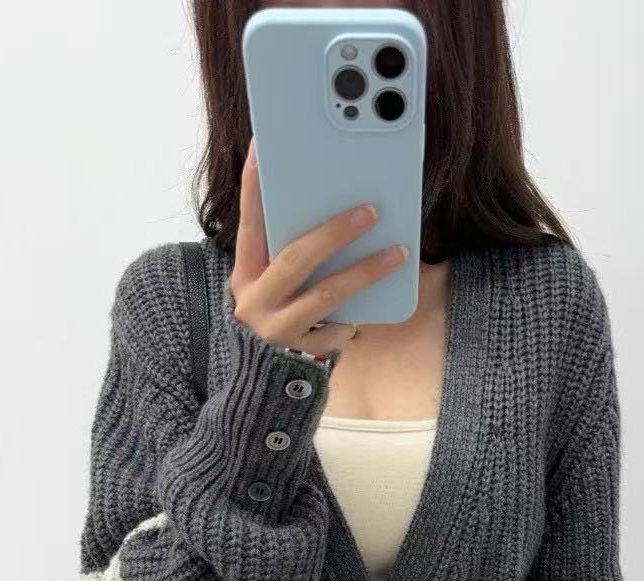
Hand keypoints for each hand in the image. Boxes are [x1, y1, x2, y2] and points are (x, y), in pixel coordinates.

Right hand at [228, 136, 408, 354]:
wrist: (259, 366)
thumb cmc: (276, 306)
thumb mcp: (271, 276)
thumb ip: (290, 247)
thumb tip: (332, 202)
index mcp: (246, 270)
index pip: (250, 224)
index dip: (253, 189)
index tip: (262, 150)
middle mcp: (253, 298)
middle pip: (296, 259)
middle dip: (335, 234)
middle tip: (369, 211)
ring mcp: (274, 327)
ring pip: (325, 296)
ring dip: (364, 273)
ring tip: (398, 254)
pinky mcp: (296, 350)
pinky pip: (333, 332)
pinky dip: (349, 323)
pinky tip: (360, 318)